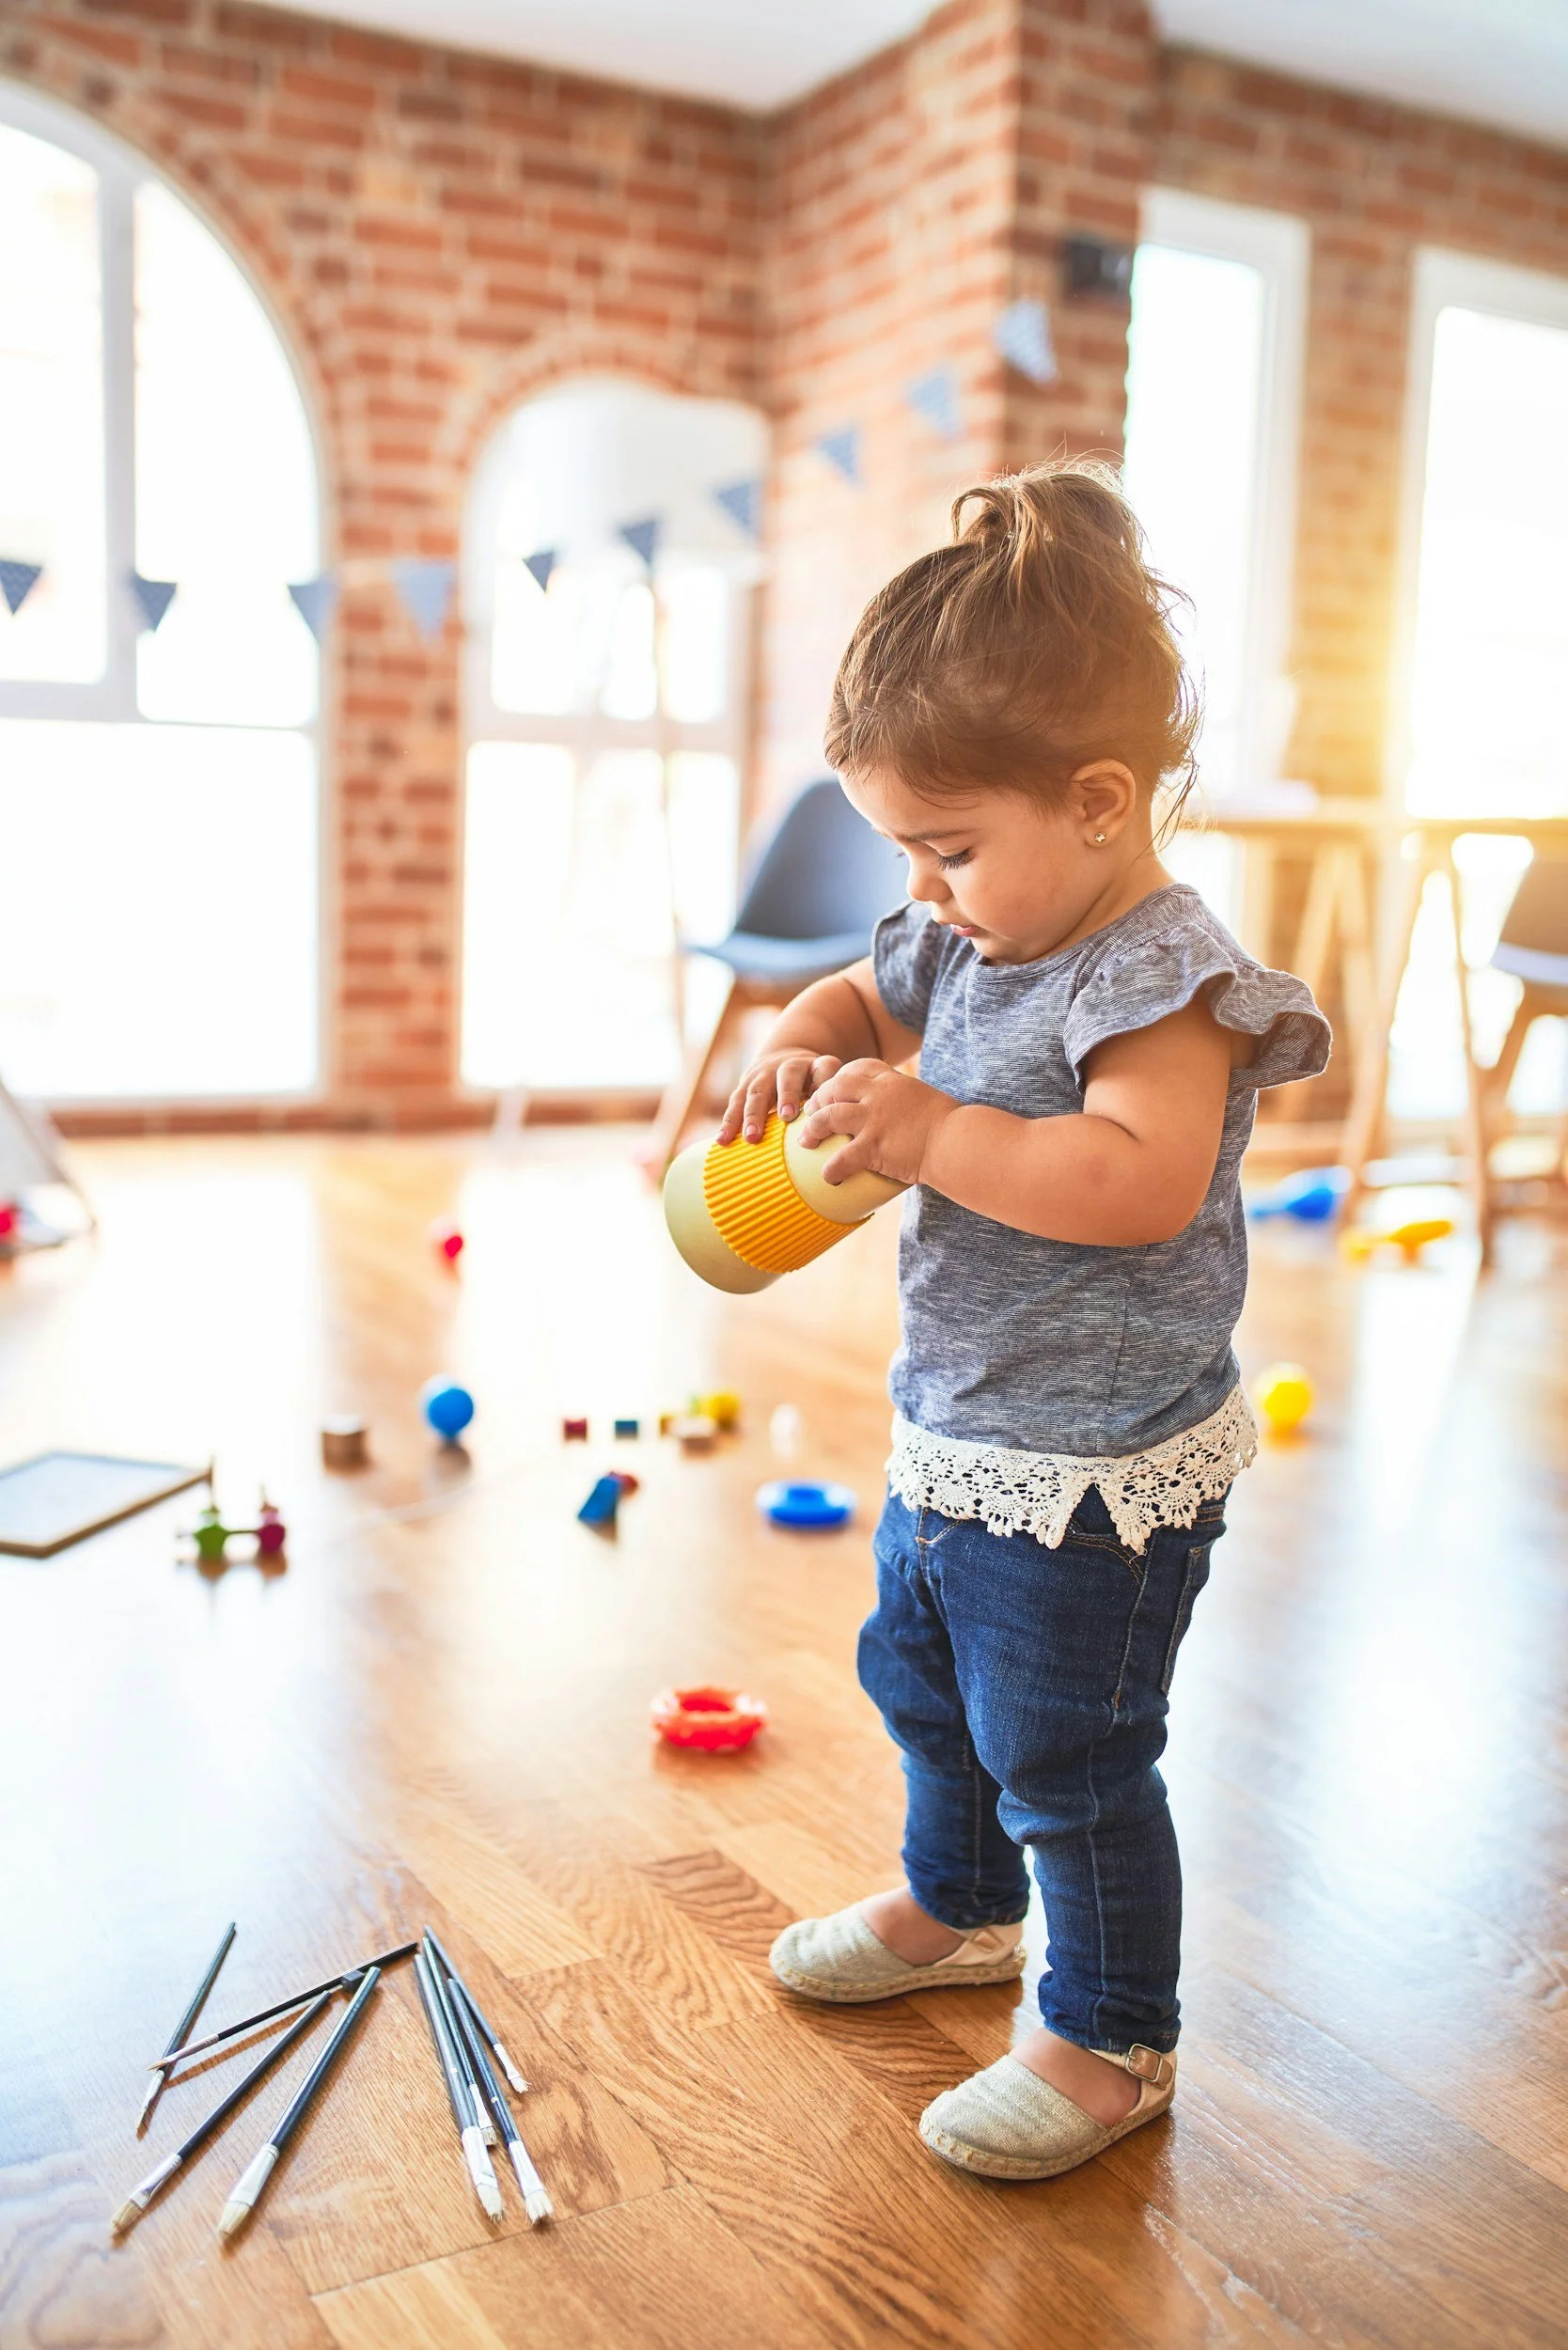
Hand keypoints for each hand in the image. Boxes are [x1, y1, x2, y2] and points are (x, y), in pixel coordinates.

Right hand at [718, 1048, 842, 1144]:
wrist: (784, 1059)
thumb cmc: (813, 1085)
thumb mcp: (827, 1085)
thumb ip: (834, 1103)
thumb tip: (845, 1136)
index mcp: (815, 1065)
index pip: (824, 1067)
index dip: (825, 1080)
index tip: (824, 1101)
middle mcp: (788, 1066)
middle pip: (787, 1077)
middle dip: (786, 1096)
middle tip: (787, 1116)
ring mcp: (763, 1074)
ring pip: (757, 1091)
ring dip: (753, 1115)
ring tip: (752, 1138)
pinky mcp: (744, 1085)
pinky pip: (734, 1103)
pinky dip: (728, 1122)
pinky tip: (723, 1140)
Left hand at [795, 1059, 955, 1187]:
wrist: (958, 1142)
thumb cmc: (951, 1126)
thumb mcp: (926, 1099)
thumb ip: (908, 1100)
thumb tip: (906, 1113)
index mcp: (893, 1081)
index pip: (857, 1068)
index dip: (840, 1077)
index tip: (834, 1089)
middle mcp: (879, 1095)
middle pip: (835, 1087)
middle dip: (819, 1099)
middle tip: (811, 1114)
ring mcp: (873, 1120)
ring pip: (828, 1117)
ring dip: (813, 1129)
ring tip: (805, 1142)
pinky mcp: (873, 1146)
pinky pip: (841, 1158)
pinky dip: (832, 1169)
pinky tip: (829, 1178)